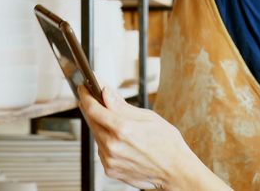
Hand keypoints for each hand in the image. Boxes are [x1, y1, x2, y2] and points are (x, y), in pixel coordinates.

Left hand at [79, 86, 227, 189]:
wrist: (176, 171)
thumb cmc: (167, 143)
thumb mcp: (147, 117)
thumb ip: (121, 106)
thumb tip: (105, 93)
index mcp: (123, 129)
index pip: (93, 109)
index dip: (85, 96)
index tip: (83, 88)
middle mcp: (113, 146)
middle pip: (92, 122)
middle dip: (92, 109)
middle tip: (94, 99)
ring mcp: (110, 160)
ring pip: (97, 136)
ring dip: (101, 126)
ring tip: (116, 123)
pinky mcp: (110, 170)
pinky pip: (102, 150)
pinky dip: (107, 142)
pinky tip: (120, 140)